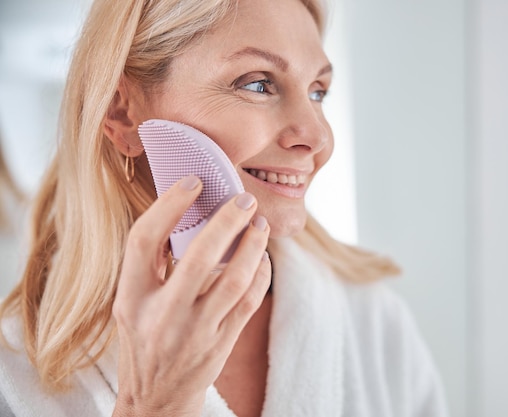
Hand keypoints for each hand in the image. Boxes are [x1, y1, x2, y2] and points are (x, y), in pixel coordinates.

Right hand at [112, 175, 270, 416]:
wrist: (156, 397)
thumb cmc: (145, 337)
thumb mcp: (133, 302)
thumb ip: (152, 264)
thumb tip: (187, 211)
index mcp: (131, 298)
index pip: (143, 242)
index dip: (168, 206)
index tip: (194, 182)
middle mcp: (161, 315)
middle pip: (198, 259)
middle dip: (227, 223)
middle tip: (244, 200)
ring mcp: (194, 333)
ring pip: (233, 281)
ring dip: (253, 247)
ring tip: (260, 224)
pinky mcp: (220, 345)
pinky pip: (248, 303)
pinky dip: (261, 275)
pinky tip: (263, 258)